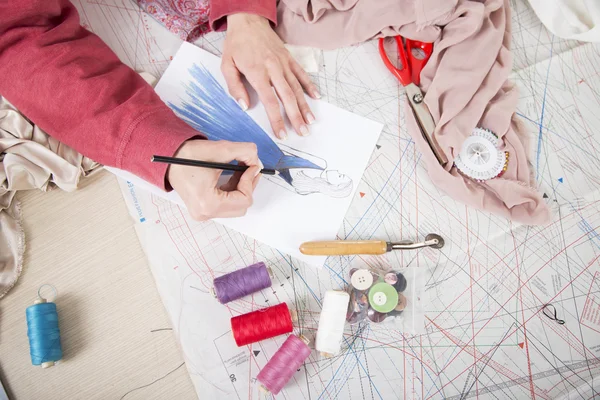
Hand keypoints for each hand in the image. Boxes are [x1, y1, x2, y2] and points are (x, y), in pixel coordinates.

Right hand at [167, 140, 260, 220]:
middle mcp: (205, 213)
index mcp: (208, 203)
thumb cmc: (187, 155)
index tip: (251, 166)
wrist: (168, 159)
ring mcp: (203, 213)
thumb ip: (245, 152)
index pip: (244, 199)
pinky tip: (231, 177)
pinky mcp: (203, 209)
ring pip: (236, 206)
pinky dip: (233, 191)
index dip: (250, 181)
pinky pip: (227, 204)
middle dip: (248, 186)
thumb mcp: (220, 149)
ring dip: (242, 189)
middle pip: (242, 206)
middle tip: (249, 168)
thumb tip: (257, 160)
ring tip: (239, 171)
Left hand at [222, 13, 319, 139]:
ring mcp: (283, 63)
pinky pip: (301, 73)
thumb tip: (244, 106)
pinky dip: (309, 85)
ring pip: (297, 88)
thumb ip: (234, 87)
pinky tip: (316, 97)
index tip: (281, 133)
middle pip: (287, 97)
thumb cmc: (236, 44)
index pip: (269, 101)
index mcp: (257, 72)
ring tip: (311, 121)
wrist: (248, 20)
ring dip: (305, 105)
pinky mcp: (289, 58)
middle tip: (303, 132)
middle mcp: (273, 69)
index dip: (276, 119)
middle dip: (296, 117)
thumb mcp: (226, 65)